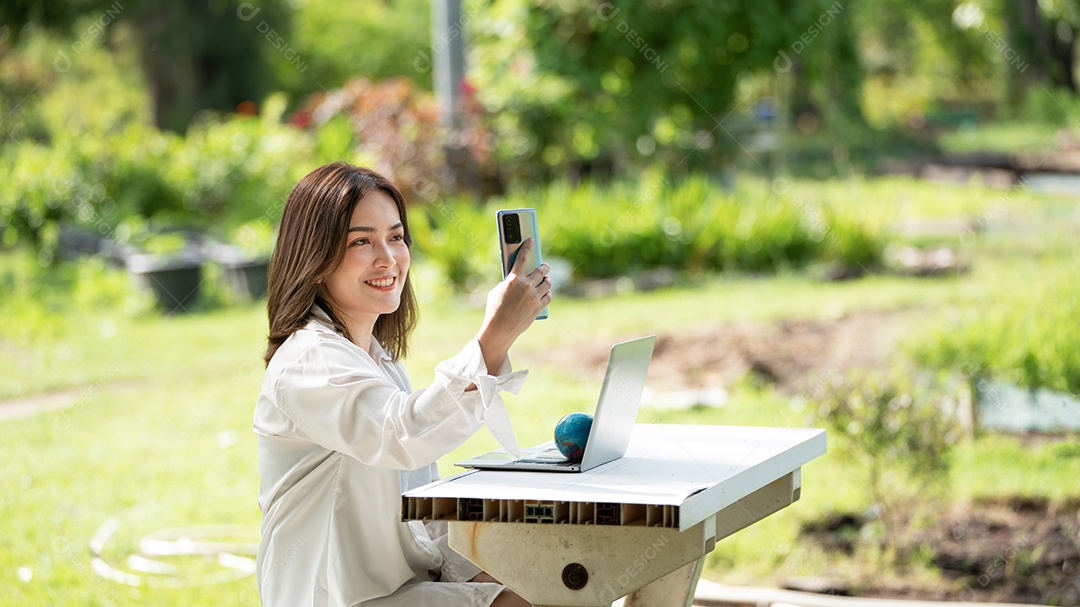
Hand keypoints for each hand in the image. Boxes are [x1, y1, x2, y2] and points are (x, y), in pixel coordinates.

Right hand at [476, 238, 551, 373]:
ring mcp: (534, 297)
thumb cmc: (494, 309)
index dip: (528, 246)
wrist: (500, 329)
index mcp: (514, 279)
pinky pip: (548, 296)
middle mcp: (526, 286)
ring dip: (547, 281)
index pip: (523, 257)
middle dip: (544, 266)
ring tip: (545, 281)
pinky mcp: (538, 307)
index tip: (531, 239)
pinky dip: (547, 294)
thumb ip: (507, 283)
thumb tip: (516, 280)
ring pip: (548, 283)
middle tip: (543, 266)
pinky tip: (545, 293)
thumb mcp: (497, 291)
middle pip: (541, 270)